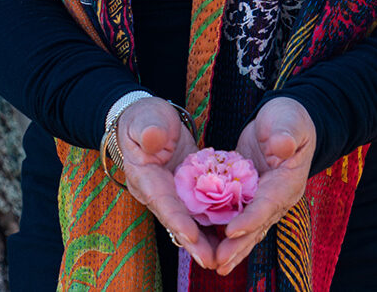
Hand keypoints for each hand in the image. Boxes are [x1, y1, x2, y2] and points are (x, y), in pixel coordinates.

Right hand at [117, 97, 215, 269]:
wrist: (149, 119)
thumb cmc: (144, 116)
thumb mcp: (145, 118)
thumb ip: (149, 129)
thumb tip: (153, 139)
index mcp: (145, 177)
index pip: (162, 201)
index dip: (177, 220)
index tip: (192, 236)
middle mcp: (157, 191)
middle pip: (177, 220)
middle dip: (194, 241)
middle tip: (213, 260)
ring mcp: (172, 192)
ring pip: (190, 219)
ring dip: (206, 239)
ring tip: (224, 257)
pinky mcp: (185, 189)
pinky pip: (200, 208)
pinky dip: (213, 220)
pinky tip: (231, 233)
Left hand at [215, 97, 315, 275]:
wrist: (285, 121)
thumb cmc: (288, 117)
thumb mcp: (288, 119)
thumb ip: (286, 133)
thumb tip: (282, 145)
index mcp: (288, 179)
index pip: (268, 203)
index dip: (251, 218)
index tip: (231, 231)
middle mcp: (278, 195)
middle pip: (257, 224)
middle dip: (239, 244)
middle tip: (219, 262)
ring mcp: (265, 198)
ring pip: (248, 227)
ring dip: (232, 246)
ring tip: (215, 264)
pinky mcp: (252, 196)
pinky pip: (239, 216)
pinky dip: (226, 232)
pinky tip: (210, 246)